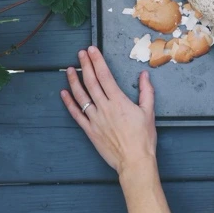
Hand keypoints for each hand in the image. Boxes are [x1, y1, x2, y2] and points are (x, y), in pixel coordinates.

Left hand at [60, 46, 156, 175]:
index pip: (104, 75)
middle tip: (81, 53)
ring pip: (81, 96)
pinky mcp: (89, 130)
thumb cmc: (143, 139)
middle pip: (91, 81)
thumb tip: (144, 76)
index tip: (92, 51)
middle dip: (85, 65)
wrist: (134, 161)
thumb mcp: (149, 112)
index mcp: (118, 101)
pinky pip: (76, 114)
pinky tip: (64, 93)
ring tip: (70, 69)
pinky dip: (69, 103)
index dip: (97, 61)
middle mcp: (104, 107)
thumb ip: (146, 92)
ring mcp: (95, 119)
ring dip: (74, 81)